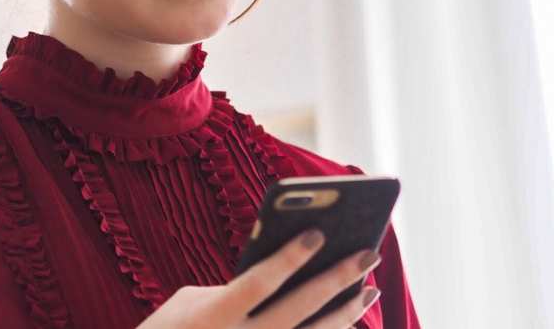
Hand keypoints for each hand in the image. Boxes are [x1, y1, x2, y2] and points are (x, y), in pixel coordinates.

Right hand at [136, 229, 380, 328]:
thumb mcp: (185, 304)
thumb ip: (227, 289)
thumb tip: (272, 277)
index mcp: (213, 317)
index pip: (258, 283)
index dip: (288, 258)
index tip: (317, 233)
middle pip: (298, 309)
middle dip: (337, 279)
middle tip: (368, 254)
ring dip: (346, 312)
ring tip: (369, 288)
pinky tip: (348, 321)